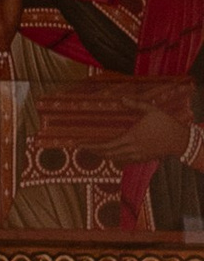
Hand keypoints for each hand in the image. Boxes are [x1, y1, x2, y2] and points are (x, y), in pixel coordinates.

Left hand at [55, 85, 195, 165]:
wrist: (179, 140)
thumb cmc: (165, 124)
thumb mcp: (151, 110)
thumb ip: (135, 104)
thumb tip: (122, 99)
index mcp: (131, 138)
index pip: (106, 146)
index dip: (91, 147)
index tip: (80, 145)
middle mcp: (131, 150)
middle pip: (107, 154)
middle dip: (93, 152)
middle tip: (83, 147)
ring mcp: (137, 156)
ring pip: (114, 159)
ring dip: (103, 155)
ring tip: (94, 149)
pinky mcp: (142, 159)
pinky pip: (124, 161)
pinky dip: (114, 157)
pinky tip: (111, 152)